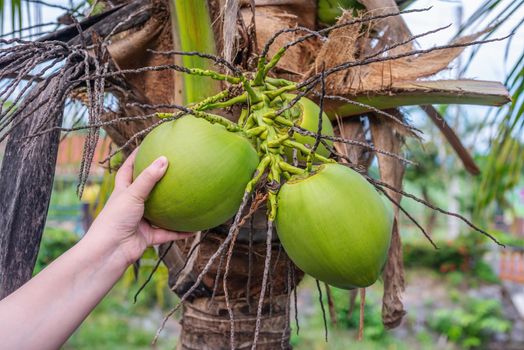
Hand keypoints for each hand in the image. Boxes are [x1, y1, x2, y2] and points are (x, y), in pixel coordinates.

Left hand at [87, 148, 192, 265]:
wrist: (110, 251)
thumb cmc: (115, 219)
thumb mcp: (132, 194)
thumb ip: (148, 178)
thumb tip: (164, 159)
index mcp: (122, 192)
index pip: (127, 171)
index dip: (134, 158)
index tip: (145, 146)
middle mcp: (131, 206)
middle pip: (145, 190)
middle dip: (157, 182)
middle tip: (172, 168)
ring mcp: (140, 222)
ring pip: (159, 213)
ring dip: (172, 209)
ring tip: (188, 199)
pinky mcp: (147, 237)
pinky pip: (167, 233)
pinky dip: (180, 232)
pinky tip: (195, 228)